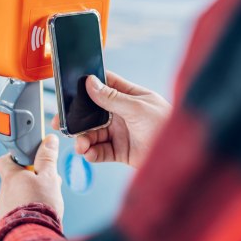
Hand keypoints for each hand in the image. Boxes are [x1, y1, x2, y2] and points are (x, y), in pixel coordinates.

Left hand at [0, 135, 63, 221]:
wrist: (31, 233)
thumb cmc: (39, 205)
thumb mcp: (49, 177)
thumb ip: (47, 158)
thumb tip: (49, 140)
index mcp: (12, 177)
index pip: (5, 159)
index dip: (17, 156)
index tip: (30, 156)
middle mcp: (4, 191)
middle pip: (14, 177)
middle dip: (29, 177)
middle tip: (44, 179)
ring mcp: (4, 206)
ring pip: (17, 193)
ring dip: (29, 192)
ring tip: (45, 198)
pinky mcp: (7, 220)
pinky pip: (16, 208)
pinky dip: (26, 206)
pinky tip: (38, 210)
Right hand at [52, 71, 170, 167]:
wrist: (180, 157)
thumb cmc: (167, 124)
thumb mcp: (138, 108)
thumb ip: (112, 97)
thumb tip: (90, 83)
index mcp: (130, 96)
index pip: (105, 85)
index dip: (87, 85)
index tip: (69, 89)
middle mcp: (123, 113)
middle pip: (93, 112)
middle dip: (77, 118)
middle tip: (61, 123)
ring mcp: (121, 133)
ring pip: (93, 133)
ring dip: (83, 139)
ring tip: (80, 145)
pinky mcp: (121, 152)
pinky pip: (100, 151)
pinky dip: (92, 153)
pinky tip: (89, 153)